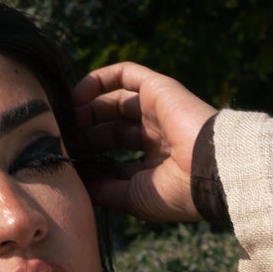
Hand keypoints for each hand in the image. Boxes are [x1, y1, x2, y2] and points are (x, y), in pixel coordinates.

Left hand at [72, 61, 215, 224]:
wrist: (209, 171)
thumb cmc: (176, 193)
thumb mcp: (134, 198)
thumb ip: (107, 190)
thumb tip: (82, 185)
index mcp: (154, 161)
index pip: (116, 152)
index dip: (91, 153)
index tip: (67, 158)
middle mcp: (156, 133)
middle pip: (112, 126)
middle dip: (86, 130)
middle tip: (62, 136)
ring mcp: (157, 109)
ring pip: (115, 100)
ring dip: (88, 106)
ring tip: (67, 118)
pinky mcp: (158, 88)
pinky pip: (125, 74)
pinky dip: (100, 79)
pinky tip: (78, 95)